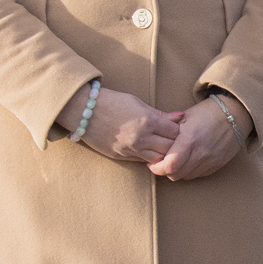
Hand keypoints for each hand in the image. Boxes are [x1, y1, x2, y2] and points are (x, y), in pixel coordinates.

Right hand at [58, 83, 184, 163]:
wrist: (83, 111)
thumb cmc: (110, 102)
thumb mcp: (137, 102)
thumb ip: (159, 114)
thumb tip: (180, 117)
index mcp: (147, 120)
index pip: (175, 132)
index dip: (180, 130)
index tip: (179, 128)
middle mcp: (141, 137)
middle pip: (170, 148)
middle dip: (176, 145)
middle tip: (177, 141)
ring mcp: (130, 149)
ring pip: (158, 159)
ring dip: (164, 155)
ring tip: (165, 148)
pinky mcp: (121, 156)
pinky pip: (142, 161)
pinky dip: (150, 158)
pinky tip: (152, 153)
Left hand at [148, 91, 255, 180]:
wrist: (235, 114)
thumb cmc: (207, 113)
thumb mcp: (185, 118)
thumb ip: (169, 132)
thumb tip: (153, 142)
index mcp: (189, 140)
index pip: (169, 165)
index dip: (157, 167)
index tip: (152, 162)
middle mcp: (200, 153)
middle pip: (175, 174)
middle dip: (165, 170)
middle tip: (161, 162)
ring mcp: (210, 161)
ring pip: (186, 176)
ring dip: (178, 171)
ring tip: (176, 160)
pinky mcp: (217, 165)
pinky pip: (198, 174)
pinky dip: (190, 170)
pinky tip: (189, 160)